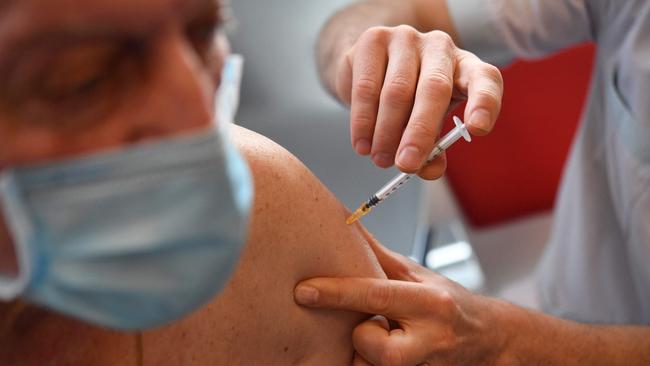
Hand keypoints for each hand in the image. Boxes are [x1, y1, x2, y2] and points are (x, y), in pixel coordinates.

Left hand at [294, 240, 507, 365]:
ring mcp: (425, 364)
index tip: (304, 291)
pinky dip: (374, 364)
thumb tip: (343, 224)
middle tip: (372, 326)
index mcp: (430, 302)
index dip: (337, 292)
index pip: (376, 295)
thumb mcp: (416, 275)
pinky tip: (391, 349)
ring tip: (387, 338)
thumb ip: (378, 257)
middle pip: (373, 346)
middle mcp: (430, 337)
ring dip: (368, 354)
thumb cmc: (447, 303)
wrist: (490, 340)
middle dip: (361, 337)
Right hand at [333, 25, 502, 178]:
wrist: (369, 67)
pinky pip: (367, 87)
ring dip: (386, 133)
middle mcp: (440, 47)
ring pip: (396, 91)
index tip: (477, 130)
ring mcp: (406, 39)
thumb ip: (433, 149)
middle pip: (434, 88)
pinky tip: (362, 144)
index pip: (485, 80)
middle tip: (406, 165)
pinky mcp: (373, 40)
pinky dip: (363, 122)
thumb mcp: (429, 124)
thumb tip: (428, 170)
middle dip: (419, 132)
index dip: (484, 103)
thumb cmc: (409, 100)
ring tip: (380, 159)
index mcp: (466, 67)